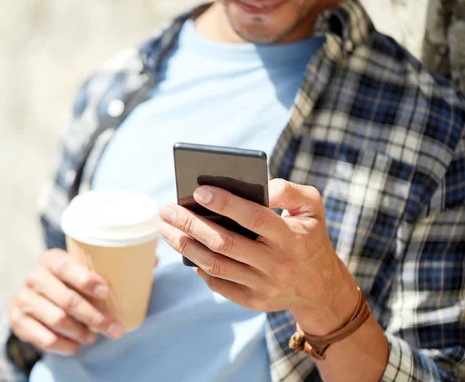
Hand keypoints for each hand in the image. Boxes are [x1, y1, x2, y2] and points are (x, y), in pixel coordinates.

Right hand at [9, 249, 125, 355]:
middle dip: (94, 316)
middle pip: (66, 299)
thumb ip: (110, 267)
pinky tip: (75, 346)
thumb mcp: (84, 269)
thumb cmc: (71, 282)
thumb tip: (150, 264)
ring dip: (81, 332)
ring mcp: (23, 298)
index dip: (86, 280)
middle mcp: (34, 276)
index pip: (66, 266)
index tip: (107, 292)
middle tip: (114, 328)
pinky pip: (43, 338)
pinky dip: (64, 345)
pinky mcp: (17, 320)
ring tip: (94, 337)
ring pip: (57, 320)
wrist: (37, 296)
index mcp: (51, 259)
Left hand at [159, 178, 359, 334]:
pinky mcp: (252, 301)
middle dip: (191, 224)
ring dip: (185, 246)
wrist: (320, 288)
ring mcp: (263, 286)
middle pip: (225, 243)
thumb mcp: (312, 207)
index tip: (197, 191)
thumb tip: (257, 185)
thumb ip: (288, 190)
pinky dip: (198, 267)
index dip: (225, 203)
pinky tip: (185, 250)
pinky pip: (218, 284)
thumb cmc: (309, 236)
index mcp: (291, 237)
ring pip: (216, 265)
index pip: (254, 218)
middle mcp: (277, 264)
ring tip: (166, 228)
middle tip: (167, 210)